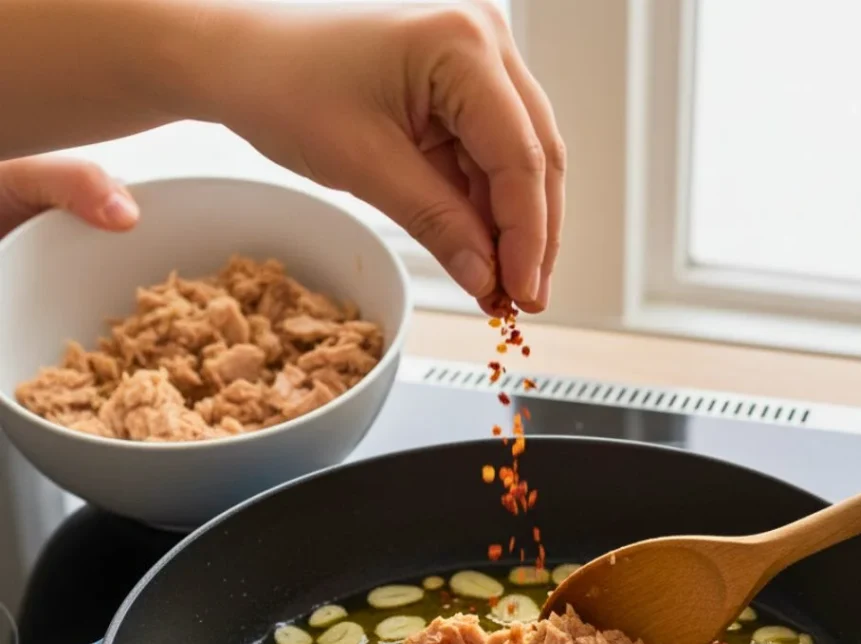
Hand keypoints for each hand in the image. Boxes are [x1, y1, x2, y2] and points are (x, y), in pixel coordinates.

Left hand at [1, 1, 561, 311]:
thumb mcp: (366, 166)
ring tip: (502, 289)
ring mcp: (476, 64)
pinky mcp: (460, 91)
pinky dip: (487, 212)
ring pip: (520, 163)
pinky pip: (489, 160)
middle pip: (535, 157)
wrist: (241, 62)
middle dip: (531, 236)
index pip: (519, 157)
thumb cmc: (286, 88)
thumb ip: (438, 224)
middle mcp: (483, 42)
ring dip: (513, 229)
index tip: (524, 294)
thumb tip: (488, 280)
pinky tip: (484, 256)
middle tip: (524, 303)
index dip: (527, 236)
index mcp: (462, 44)